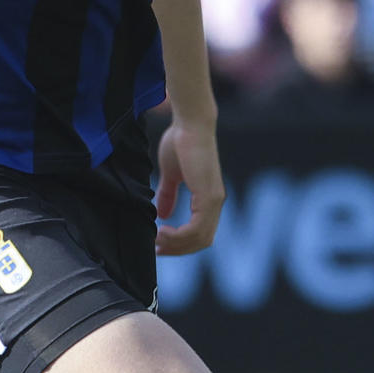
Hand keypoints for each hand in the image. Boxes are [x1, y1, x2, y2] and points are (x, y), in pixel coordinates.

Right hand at [154, 119, 224, 255]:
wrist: (190, 123)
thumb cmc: (181, 142)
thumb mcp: (171, 174)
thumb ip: (168, 194)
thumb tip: (163, 215)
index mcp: (209, 198)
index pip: (200, 233)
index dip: (181, 243)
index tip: (159, 244)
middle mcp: (216, 202)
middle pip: (201, 241)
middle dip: (178, 249)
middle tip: (157, 249)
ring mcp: (214, 200)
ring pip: (199, 239)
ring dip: (176, 244)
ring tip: (157, 239)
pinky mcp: (209, 196)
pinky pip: (196, 228)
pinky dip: (179, 236)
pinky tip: (162, 230)